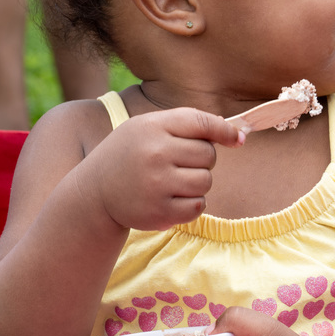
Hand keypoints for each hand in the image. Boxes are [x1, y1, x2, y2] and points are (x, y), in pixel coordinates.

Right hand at [91, 107, 243, 233]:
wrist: (95, 191)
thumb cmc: (131, 154)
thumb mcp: (150, 127)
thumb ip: (190, 124)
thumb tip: (240, 137)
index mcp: (153, 127)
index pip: (202, 123)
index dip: (225, 131)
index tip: (237, 139)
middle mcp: (155, 154)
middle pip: (209, 155)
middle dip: (201, 159)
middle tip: (178, 162)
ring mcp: (157, 185)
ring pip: (206, 181)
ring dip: (197, 183)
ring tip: (172, 181)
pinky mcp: (160, 212)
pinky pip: (198, 207)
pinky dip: (191, 204)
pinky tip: (172, 198)